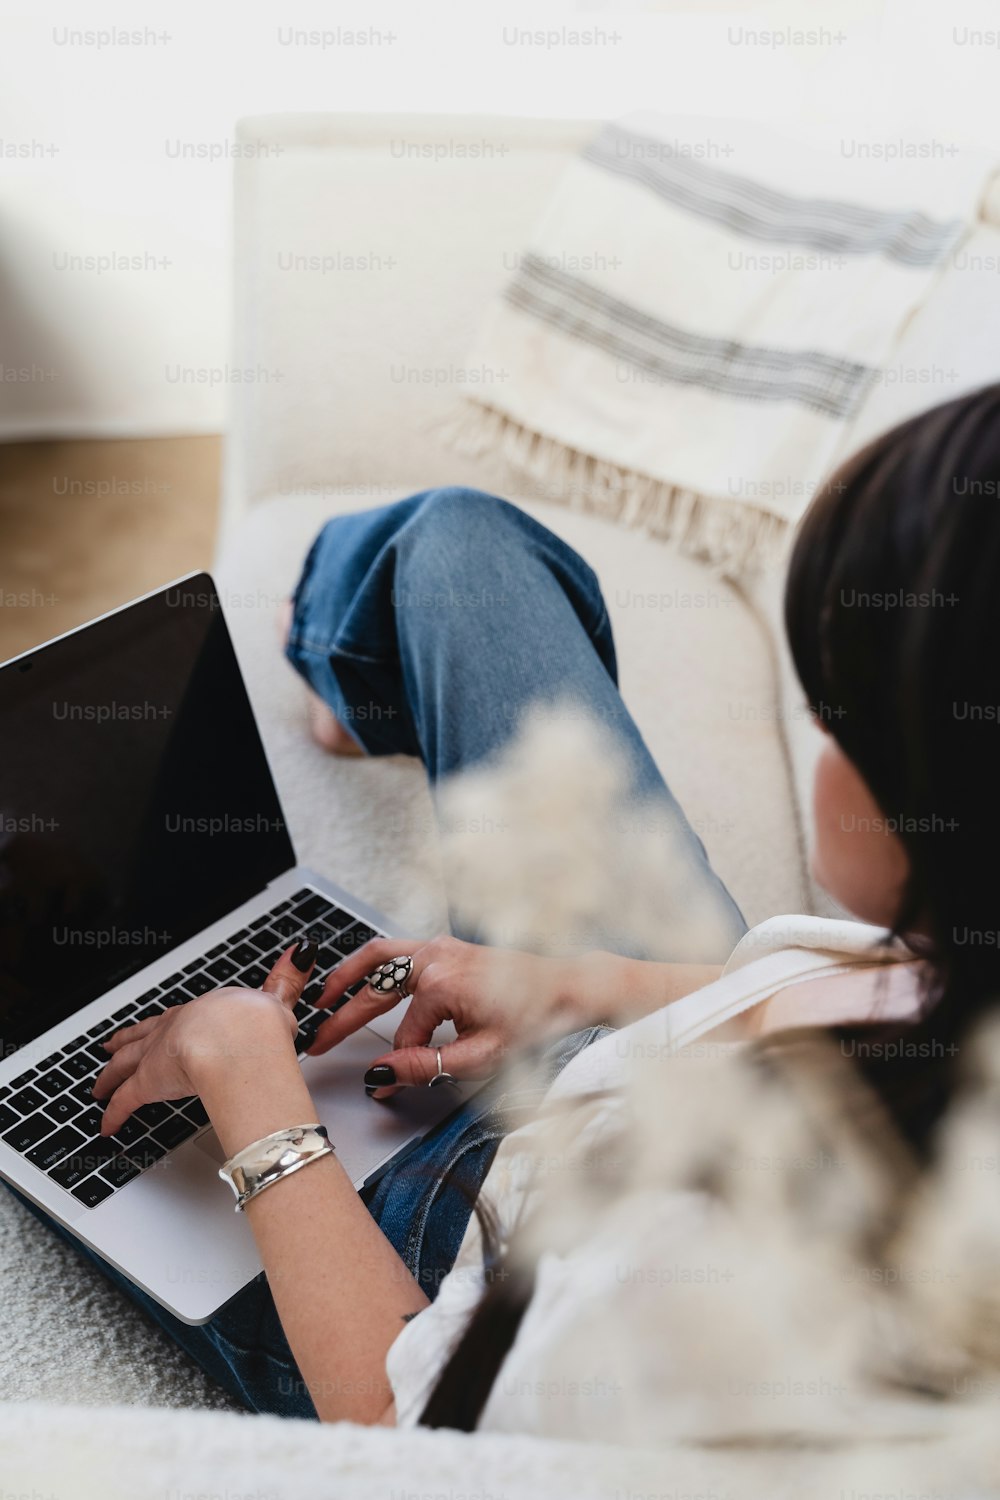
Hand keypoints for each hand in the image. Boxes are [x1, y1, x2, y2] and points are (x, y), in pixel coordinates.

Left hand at [92, 940, 315, 1136]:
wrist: (238, 1041)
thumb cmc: (255, 1025)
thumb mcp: (277, 1001)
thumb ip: (286, 981)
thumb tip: (301, 953)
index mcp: (204, 1012)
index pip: (179, 1017)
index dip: (167, 1023)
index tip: (158, 1026)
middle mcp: (175, 1030)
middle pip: (142, 1036)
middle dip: (126, 1042)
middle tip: (111, 1047)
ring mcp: (157, 1055)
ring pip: (124, 1065)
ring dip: (110, 1076)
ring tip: (99, 1087)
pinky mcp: (147, 1084)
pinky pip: (124, 1101)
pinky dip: (113, 1114)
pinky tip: (106, 1125)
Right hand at [308, 933, 584, 1093]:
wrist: (564, 988)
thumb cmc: (532, 1017)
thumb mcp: (481, 1055)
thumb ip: (426, 1065)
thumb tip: (383, 1074)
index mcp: (440, 984)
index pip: (402, 1035)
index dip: (394, 1064)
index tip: (385, 1085)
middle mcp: (434, 957)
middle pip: (374, 989)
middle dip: (341, 1016)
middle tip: (317, 1039)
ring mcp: (439, 947)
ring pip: (377, 956)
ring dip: (346, 976)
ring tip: (321, 997)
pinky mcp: (445, 946)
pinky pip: (396, 951)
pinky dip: (371, 964)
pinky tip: (361, 978)